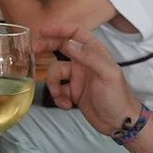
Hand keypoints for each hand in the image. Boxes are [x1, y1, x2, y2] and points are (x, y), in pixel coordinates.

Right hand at [38, 23, 140, 138]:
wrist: (119, 123)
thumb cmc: (117, 97)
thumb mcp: (107, 74)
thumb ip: (89, 57)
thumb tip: (69, 43)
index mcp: (95, 52)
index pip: (75, 33)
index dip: (59, 29)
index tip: (42, 30)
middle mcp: (84, 62)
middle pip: (60, 48)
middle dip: (46, 49)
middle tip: (33, 51)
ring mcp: (78, 77)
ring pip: (55, 73)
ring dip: (53, 85)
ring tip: (61, 96)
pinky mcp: (73, 92)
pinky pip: (58, 90)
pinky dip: (59, 98)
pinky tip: (67, 105)